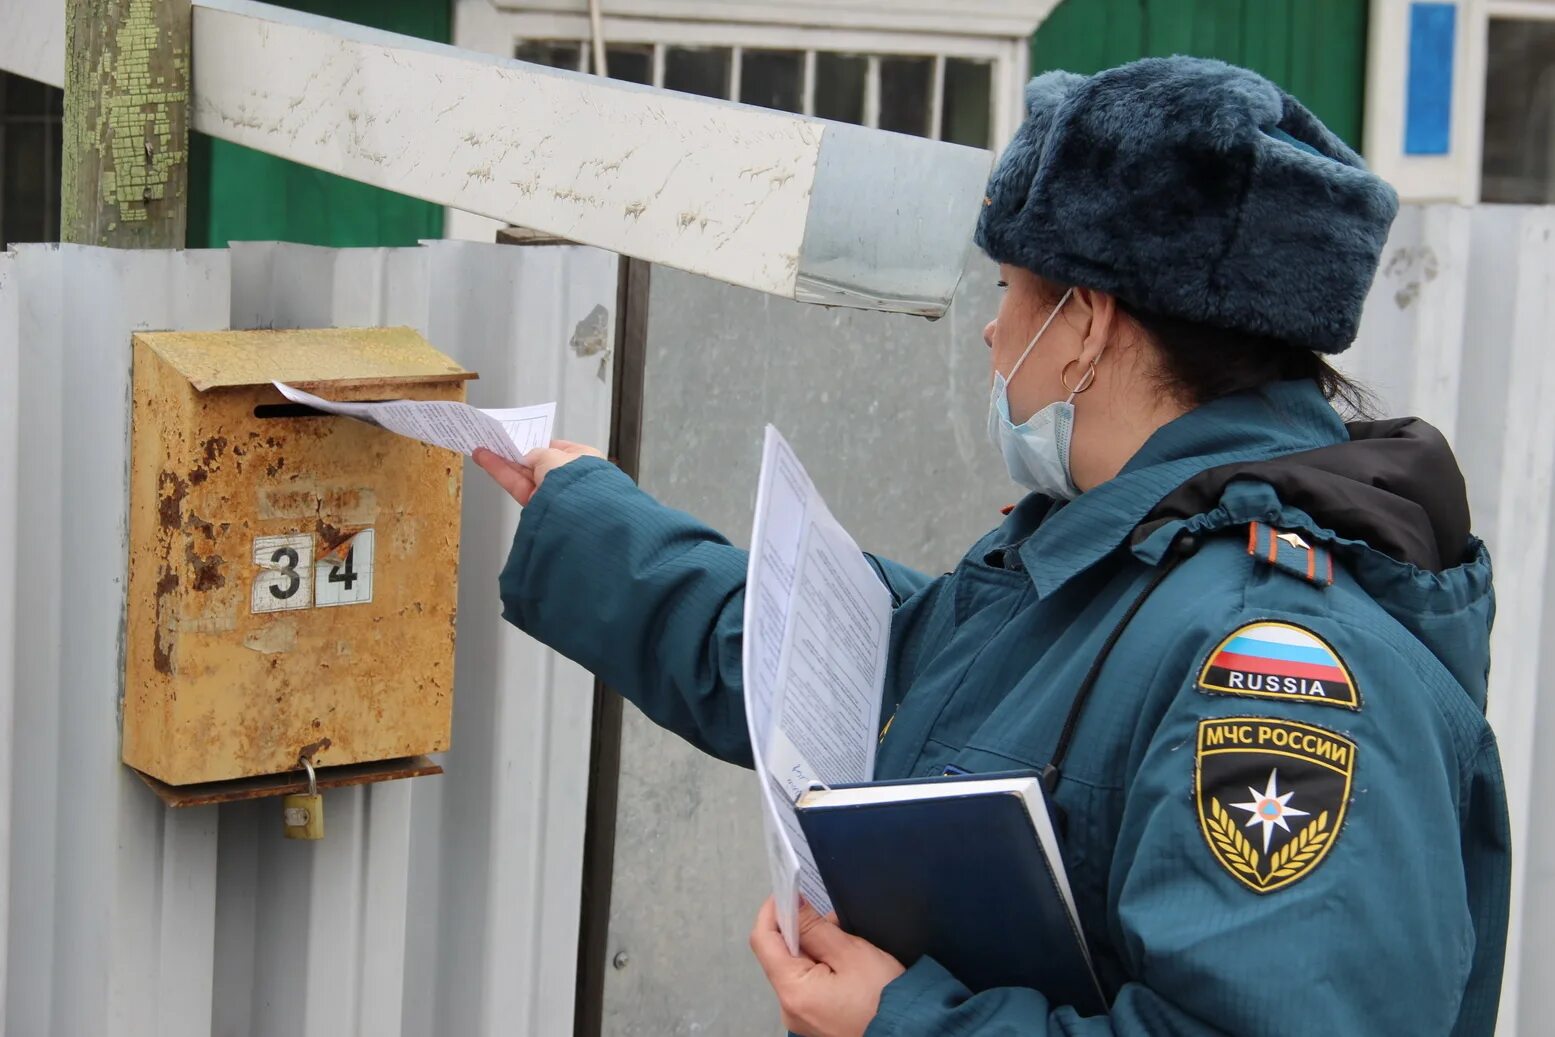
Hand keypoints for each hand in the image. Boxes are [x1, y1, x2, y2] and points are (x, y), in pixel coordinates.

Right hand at [472, 439, 604, 506]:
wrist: (578, 513)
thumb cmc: (575, 478)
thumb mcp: (553, 454)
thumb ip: (536, 453)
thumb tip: (526, 460)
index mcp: (584, 460)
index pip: (558, 449)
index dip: (538, 444)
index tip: (520, 440)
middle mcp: (569, 478)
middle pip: (537, 463)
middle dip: (516, 455)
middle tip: (495, 444)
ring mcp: (553, 494)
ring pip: (524, 475)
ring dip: (503, 463)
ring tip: (482, 450)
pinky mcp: (537, 507)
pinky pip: (518, 486)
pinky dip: (502, 473)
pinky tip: (486, 461)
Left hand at [750, 898, 905, 1036]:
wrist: (912, 1034)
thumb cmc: (884, 997)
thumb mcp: (851, 954)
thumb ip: (816, 928)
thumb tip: (793, 906)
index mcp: (792, 991)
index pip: (763, 940)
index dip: (773, 911)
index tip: (790, 892)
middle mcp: (789, 1007)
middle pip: (780, 955)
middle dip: (801, 929)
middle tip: (832, 918)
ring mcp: (802, 1017)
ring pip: (797, 969)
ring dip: (815, 948)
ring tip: (848, 941)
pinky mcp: (816, 1020)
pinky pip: (809, 985)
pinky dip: (823, 967)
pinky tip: (848, 962)